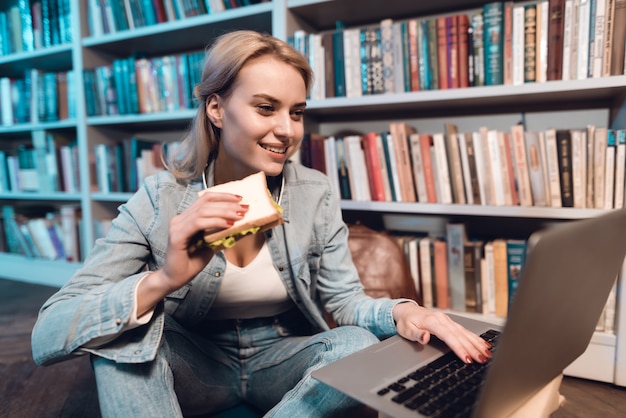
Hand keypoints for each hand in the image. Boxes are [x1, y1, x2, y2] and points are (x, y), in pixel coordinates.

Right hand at [137, 191, 248, 314]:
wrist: (175, 279)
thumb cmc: (192, 262)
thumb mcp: (211, 244)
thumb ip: (221, 232)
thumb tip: (240, 224)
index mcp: (187, 218)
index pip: (205, 199)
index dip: (223, 196)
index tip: (240, 198)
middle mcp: (180, 219)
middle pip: (206, 202)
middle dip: (228, 204)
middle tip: (245, 208)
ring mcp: (177, 226)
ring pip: (203, 211)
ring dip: (224, 212)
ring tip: (239, 216)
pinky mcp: (177, 236)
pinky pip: (198, 223)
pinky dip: (215, 222)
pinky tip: (227, 225)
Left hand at [392, 302, 492, 363]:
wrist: (406, 310)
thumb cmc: (406, 321)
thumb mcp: (406, 329)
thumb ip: (416, 334)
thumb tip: (425, 337)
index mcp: (432, 321)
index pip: (449, 337)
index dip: (459, 348)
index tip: (467, 358)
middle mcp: (443, 320)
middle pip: (460, 336)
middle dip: (472, 348)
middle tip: (482, 359)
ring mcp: (448, 320)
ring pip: (465, 333)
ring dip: (477, 344)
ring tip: (487, 354)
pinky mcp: (450, 323)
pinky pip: (465, 330)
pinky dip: (475, 338)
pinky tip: (484, 344)